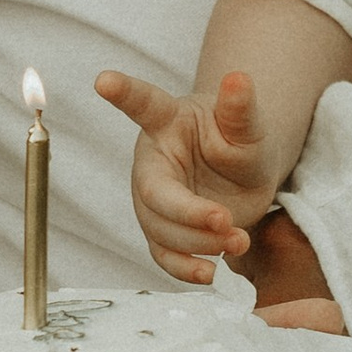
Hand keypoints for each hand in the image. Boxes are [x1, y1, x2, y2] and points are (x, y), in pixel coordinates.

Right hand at [96, 64, 282, 282]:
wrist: (245, 176)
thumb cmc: (239, 141)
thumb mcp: (248, 126)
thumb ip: (241, 108)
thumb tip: (239, 77)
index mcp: (168, 123)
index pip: (144, 105)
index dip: (124, 93)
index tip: (103, 80)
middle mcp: (153, 161)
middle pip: (154, 192)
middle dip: (187, 212)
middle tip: (225, 220)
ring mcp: (153, 200)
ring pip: (160, 229)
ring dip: (198, 242)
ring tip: (239, 239)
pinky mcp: (163, 231)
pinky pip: (163, 255)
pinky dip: (184, 268)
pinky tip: (210, 274)